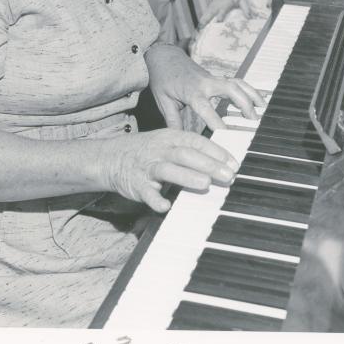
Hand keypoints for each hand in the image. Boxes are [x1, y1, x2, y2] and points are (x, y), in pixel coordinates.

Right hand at [104, 128, 238, 212]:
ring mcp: (147, 167)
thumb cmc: (146, 151)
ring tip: (205, 183)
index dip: (215, 151)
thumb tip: (222, 162)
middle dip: (208, 164)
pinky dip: (155, 200)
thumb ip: (190, 150)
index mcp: (169, 137)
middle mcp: (159, 150)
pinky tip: (165, 206)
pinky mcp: (136, 185)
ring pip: (167, 170)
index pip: (195, 141)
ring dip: (186, 176)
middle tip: (228, 175)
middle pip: (185, 154)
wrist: (109, 158)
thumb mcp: (166, 142)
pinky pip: (146, 193)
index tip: (233, 163)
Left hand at [146, 43, 263, 132]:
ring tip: (263, 110)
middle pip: (231, 89)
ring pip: (237, 83)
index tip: (226, 134)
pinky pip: (236, 82)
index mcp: (192, 91)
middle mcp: (206, 83)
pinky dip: (249, 89)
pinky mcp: (216, 78)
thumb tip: (179, 140)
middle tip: (253, 121)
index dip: (217, 121)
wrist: (163, 57)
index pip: (206, 108)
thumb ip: (173, 121)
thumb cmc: (162, 78)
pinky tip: (258, 100)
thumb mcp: (163, 101)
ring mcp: (213, 78)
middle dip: (244, 104)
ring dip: (251, 95)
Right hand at [199, 0, 250, 26]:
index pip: (222, 11)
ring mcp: (213, 5)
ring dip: (203, 20)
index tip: (217, 22)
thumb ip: (245, 8)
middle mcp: (217, 5)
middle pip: (211, 13)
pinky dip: (202, 19)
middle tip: (203, 26)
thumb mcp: (242, 0)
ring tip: (199, 28)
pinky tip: (200, 25)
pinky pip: (206, 13)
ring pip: (206, 13)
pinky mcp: (211, 6)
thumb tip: (249, 17)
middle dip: (207, 19)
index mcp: (225, 4)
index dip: (219, 16)